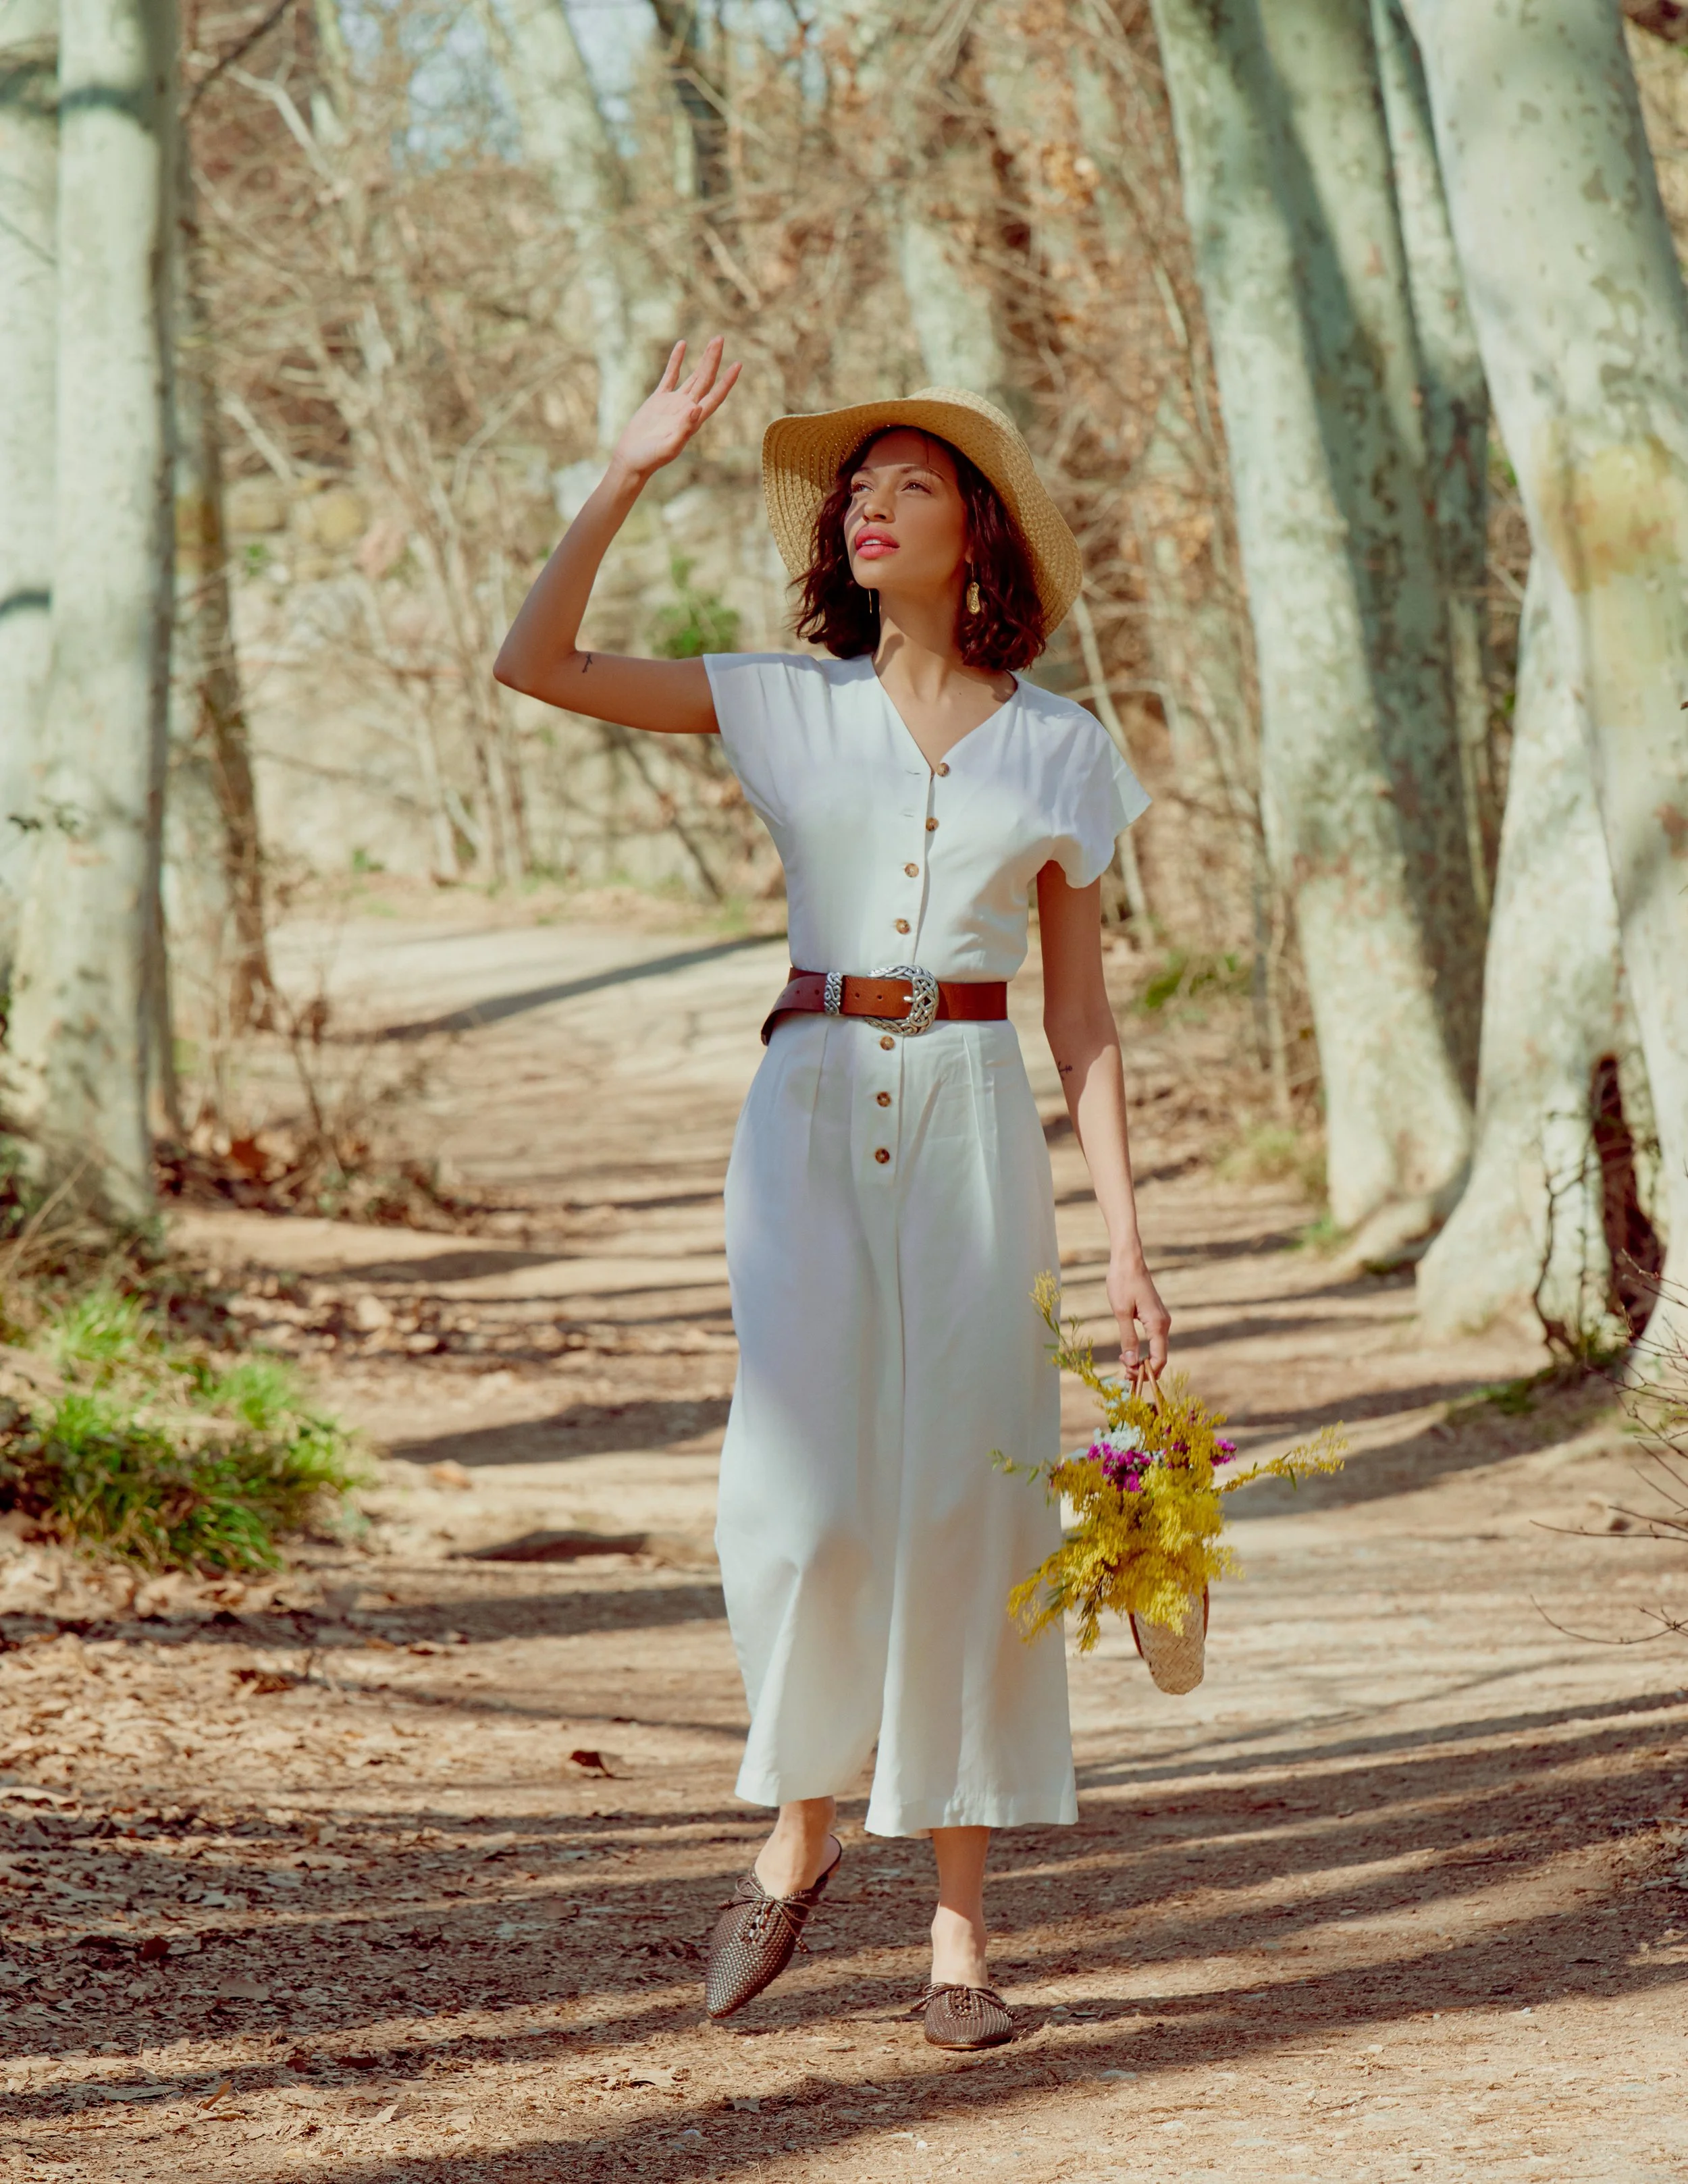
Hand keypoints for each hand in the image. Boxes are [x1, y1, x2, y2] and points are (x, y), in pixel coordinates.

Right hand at [610, 337, 740, 483]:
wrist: (632, 459)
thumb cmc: (650, 459)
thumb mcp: (669, 447)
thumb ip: (684, 430)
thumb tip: (697, 409)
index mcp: (694, 421)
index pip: (715, 396)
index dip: (727, 381)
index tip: (738, 365)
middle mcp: (687, 409)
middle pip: (706, 380)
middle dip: (714, 360)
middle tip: (720, 339)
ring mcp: (674, 403)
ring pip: (693, 376)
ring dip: (703, 359)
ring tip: (714, 341)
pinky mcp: (659, 399)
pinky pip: (670, 375)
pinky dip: (676, 360)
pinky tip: (683, 344)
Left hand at [1107, 1254, 1169, 1377]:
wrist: (1129, 1261)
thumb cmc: (1123, 1283)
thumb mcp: (1121, 1312)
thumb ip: (1128, 1338)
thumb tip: (1131, 1362)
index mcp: (1157, 1324)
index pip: (1159, 1358)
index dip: (1146, 1372)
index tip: (1129, 1376)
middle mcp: (1164, 1323)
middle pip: (1160, 1356)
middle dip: (1145, 1369)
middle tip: (1125, 1375)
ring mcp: (1161, 1319)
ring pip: (1157, 1348)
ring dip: (1144, 1360)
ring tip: (1125, 1365)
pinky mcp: (1155, 1316)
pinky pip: (1154, 1339)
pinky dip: (1145, 1350)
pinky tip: (1131, 1352)